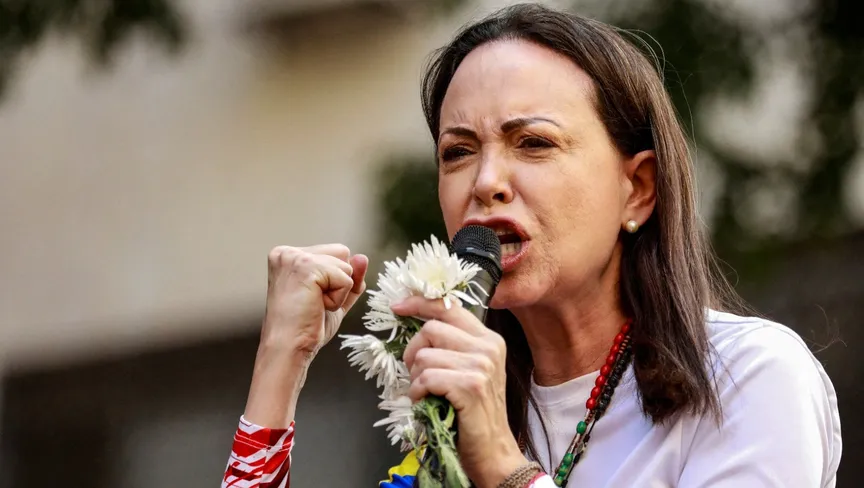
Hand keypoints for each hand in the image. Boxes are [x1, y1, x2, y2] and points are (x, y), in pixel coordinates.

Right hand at [245, 244, 367, 427]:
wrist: (289, 348)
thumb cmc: (305, 327)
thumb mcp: (334, 296)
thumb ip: (349, 276)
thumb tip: (362, 257)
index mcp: (289, 255)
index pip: (336, 252)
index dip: (336, 279)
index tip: (312, 298)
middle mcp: (288, 252)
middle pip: (342, 253)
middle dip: (339, 282)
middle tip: (314, 302)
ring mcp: (295, 257)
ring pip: (346, 265)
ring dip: (339, 291)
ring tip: (315, 304)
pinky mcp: (306, 267)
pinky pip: (346, 279)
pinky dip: (339, 298)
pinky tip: (317, 306)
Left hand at [392, 297, 527, 487]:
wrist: (492, 449)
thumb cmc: (473, 411)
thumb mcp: (470, 369)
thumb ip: (453, 345)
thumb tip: (419, 323)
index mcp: (488, 338)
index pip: (449, 306)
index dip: (420, 304)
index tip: (398, 307)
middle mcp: (488, 347)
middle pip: (430, 330)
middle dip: (414, 352)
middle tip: (418, 374)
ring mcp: (481, 365)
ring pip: (424, 356)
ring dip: (416, 378)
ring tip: (429, 393)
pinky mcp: (470, 385)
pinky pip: (425, 378)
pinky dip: (418, 393)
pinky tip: (427, 402)